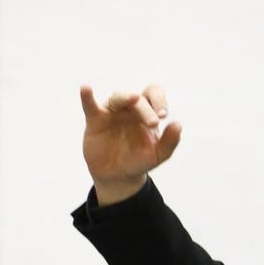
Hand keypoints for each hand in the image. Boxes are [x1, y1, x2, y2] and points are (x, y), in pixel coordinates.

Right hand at [80, 83, 181, 204]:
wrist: (117, 176)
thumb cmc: (138, 160)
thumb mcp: (157, 155)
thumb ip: (170, 142)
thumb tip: (178, 125)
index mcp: (146, 111)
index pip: (153, 94)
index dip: (159, 100)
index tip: (164, 115)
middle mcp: (129, 108)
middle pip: (138, 99)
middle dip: (147, 110)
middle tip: (154, 123)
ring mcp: (111, 112)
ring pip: (118, 98)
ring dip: (126, 98)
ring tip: (133, 98)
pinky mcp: (95, 120)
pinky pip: (90, 105)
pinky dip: (87, 97)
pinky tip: (86, 88)